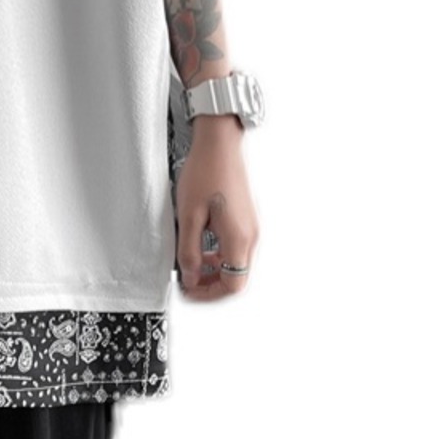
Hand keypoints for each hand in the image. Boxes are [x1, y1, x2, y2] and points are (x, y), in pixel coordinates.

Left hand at [174, 117, 259, 300]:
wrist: (220, 144)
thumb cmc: (205, 172)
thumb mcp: (189, 215)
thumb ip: (190, 251)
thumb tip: (191, 277)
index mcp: (239, 239)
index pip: (233, 285)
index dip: (210, 294)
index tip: (189, 290)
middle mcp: (251, 236)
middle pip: (237, 277)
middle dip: (211, 284)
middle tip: (187, 281)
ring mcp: (251, 227)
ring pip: (236, 263)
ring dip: (215, 270)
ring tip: (190, 264)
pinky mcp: (246, 219)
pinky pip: (236, 248)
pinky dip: (219, 255)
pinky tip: (201, 246)